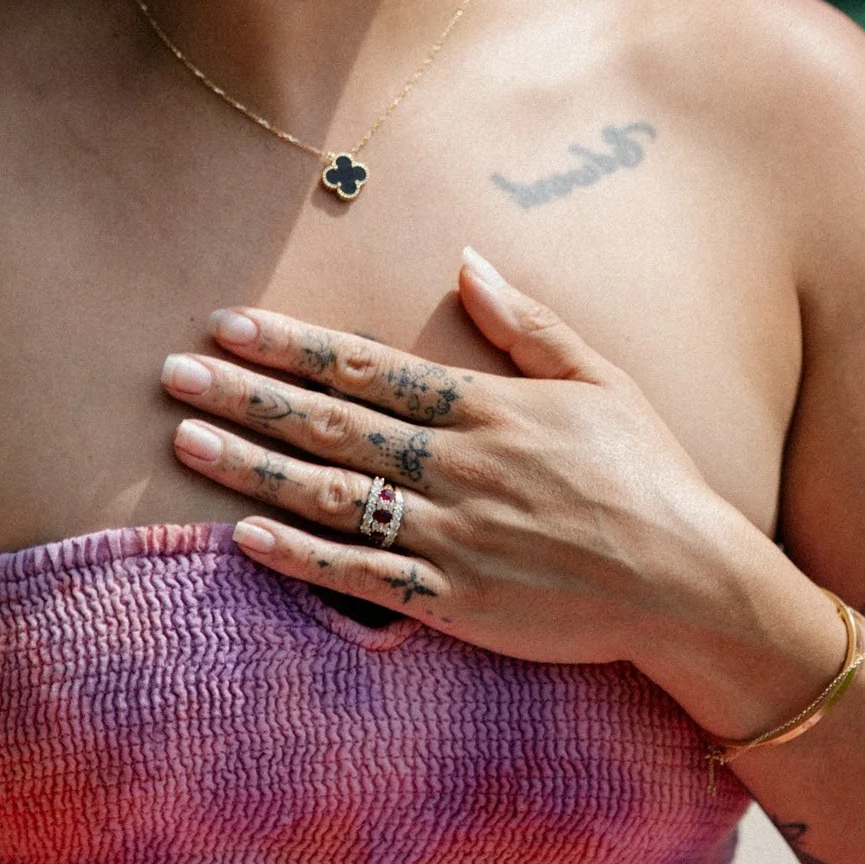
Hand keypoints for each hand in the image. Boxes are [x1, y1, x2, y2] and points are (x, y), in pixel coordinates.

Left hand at [161, 249, 819, 703]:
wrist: (691, 583)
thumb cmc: (649, 475)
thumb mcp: (601, 379)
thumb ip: (527, 323)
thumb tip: (468, 262)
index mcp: (487, 407)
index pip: (367, 367)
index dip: (290, 345)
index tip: (227, 326)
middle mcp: (457, 465)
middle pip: (330, 422)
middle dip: (245, 394)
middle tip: (172, 374)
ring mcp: (451, 535)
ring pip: (329, 494)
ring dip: (251, 465)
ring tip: (185, 440)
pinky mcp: (453, 601)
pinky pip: (360, 575)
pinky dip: (297, 557)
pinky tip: (241, 535)